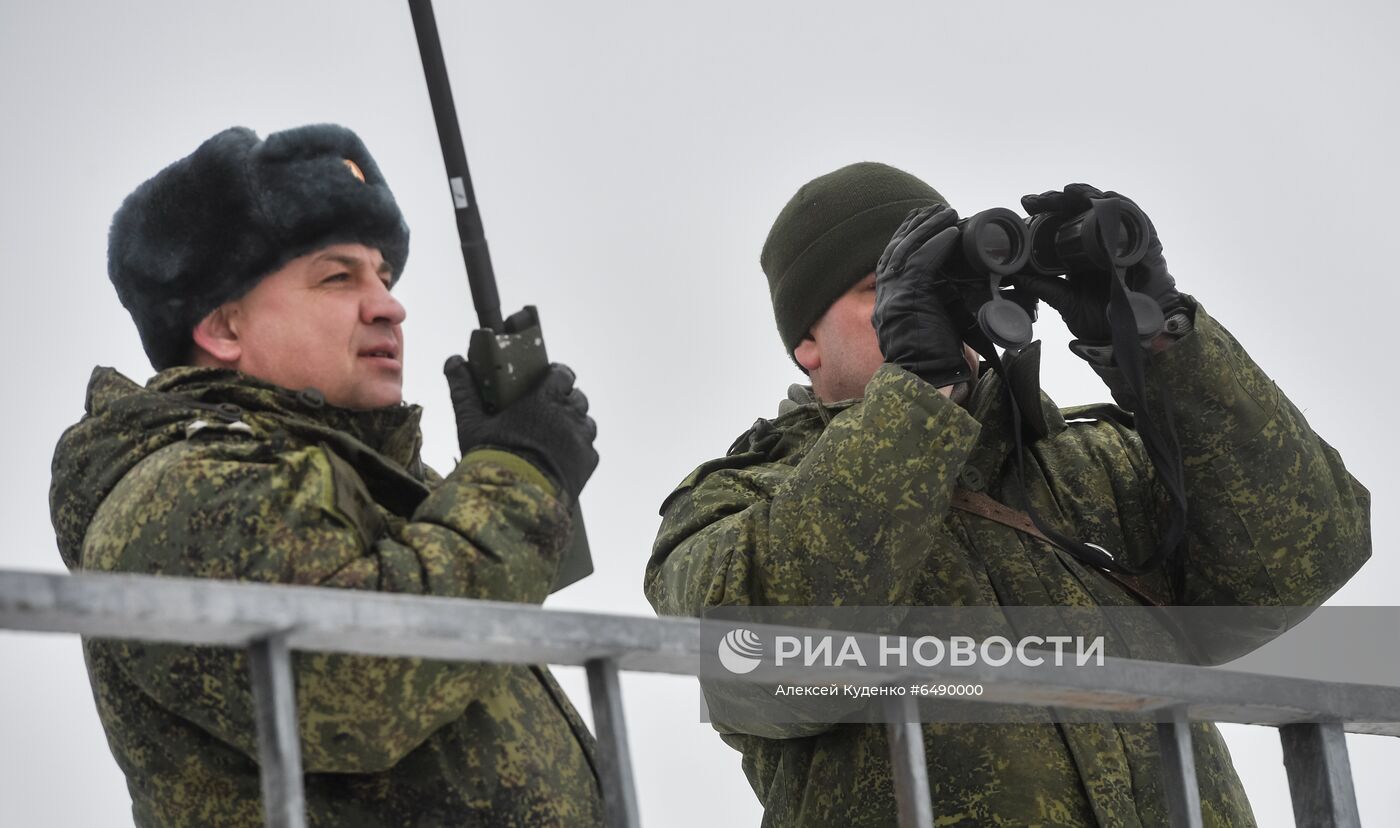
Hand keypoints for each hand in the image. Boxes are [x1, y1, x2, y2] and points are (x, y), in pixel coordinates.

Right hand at [443, 358, 598, 499]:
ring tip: (555, 437)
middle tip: (547, 412)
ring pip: (585, 422)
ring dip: (574, 425)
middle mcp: (568, 415)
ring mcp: (581, 439)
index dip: (557, 375)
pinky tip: (560, 459)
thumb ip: (464, 390)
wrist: (512, 500)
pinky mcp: (588, 462)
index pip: (562, 373)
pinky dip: (578, 450)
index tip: (547, 381)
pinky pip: (589, 449)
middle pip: (576, 397)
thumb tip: (453, 359)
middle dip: (565, 401)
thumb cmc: (490, 458)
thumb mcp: (472, 423)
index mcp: (543, 399)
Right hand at [872, 205, 972, 388]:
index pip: (891, 262)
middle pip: (896, 250)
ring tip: (946, 213)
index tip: (919, 222)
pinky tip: (950, 233)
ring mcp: (894, 297)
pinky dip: (936, 244)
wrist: (926, 383)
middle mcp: (885, 297)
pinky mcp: (908, 298)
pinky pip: (921, 262)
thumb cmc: (933, 365)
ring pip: (907, 250)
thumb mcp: (929, 330)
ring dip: (928, 228)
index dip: (905, 239)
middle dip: (914, 226)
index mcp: (888, 305)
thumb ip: (934, 307)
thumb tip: (957, 292)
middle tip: (933, 209)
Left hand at [1012, 183, 1184, 343]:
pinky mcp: (1144, 243)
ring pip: (1104, 207)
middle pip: (1079, 209)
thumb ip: (1043, 287)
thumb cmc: (1101, 318)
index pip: (1062, 221)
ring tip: (1067, 192)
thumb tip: (1014, 275)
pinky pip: (1134, 217)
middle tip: (1039, 199)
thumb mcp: (1065, 301)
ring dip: (1086, 195)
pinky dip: (1120, 205)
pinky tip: (1104, 198)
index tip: (1027, 203)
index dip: (1046, 209)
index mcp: (1081, 251)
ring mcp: (1121, 240)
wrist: (1130, 335)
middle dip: (1058, 199)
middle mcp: (1100, 241)